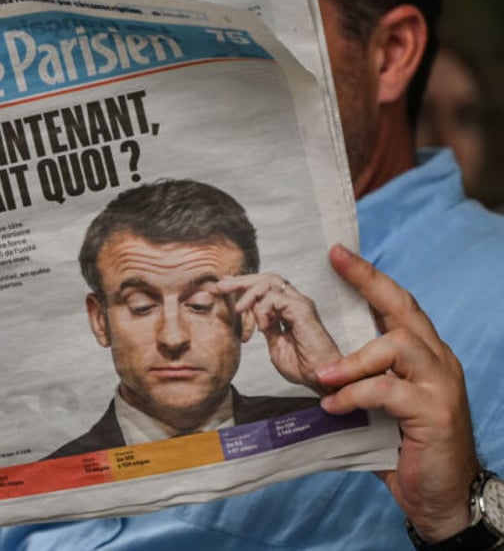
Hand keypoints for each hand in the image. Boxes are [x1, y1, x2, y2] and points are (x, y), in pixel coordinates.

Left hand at [215, 272, 341, 392]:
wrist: (320, 380)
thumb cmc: (303, 366)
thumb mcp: (275, 343)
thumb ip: (266, 326)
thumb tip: (252, 313)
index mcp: (289, 309)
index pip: (265, 286)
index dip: (244, 285)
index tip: (224, 289)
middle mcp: (296, 302)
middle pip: (266, 278)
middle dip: (241, 280)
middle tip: (222, 287)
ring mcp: (301, 304)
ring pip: (270, 282)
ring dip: (249, 293)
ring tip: (239, 309)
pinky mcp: (303, 310)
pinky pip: (276, 298)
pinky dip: (263, 309)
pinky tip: (262, 326)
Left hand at [317, 244, 479, 542]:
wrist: (440, 498)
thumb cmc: (401, 448)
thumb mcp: (374, 405)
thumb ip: (354, 378)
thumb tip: (310, 361)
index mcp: (422, 356)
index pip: (397, 305)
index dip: (368, 277)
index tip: (337, 252)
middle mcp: (438, 361)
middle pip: (404, 309)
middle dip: (368, 281)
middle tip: (334, 261)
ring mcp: (441, 385)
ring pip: (397, 346)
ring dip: (352, 359)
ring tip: (321, 377)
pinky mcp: (436, 412)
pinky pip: (388, 390)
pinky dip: (355, 395)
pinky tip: (334, 408)